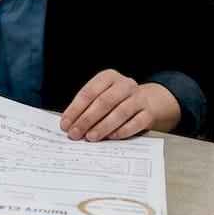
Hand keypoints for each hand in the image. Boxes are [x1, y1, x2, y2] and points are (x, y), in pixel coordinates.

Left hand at [58, 69, 180, 140]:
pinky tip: (111, 137)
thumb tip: (70, 124)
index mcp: (108, 77)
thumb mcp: (100, 95)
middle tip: (76, 133)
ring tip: (91, 137)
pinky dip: (122, 131)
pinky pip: (136, 123)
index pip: (89, 92)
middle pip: (104, 102)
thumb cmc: (115, 100)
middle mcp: (125, 85)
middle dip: (87, 119)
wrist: (144, 102)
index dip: (76, 109)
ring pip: (120, 112)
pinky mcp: (147, 113)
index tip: (66, 123)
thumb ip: (86, 107)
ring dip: (103, 126)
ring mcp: (138, 98)